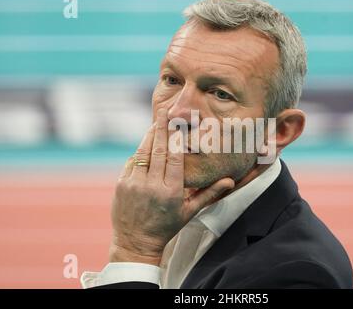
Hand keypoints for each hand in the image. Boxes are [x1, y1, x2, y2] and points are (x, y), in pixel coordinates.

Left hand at [109, 108, 234, 264]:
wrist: (136, 241)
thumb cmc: (167, 226)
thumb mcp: (190, 211)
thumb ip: (209, 193)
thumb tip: (230, 181)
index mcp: (172, 191)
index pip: (174, 156)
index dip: (176, 137)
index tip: (179, 123)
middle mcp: (152, 185)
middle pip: (158, 149)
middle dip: (162, 128)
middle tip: (165, 111)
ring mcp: (134, 184)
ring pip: (143, 152)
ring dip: (150, 135)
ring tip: (157, 122)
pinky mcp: (122, 184)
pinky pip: (132, 161)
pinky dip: (141, 151)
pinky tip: (147, 144)